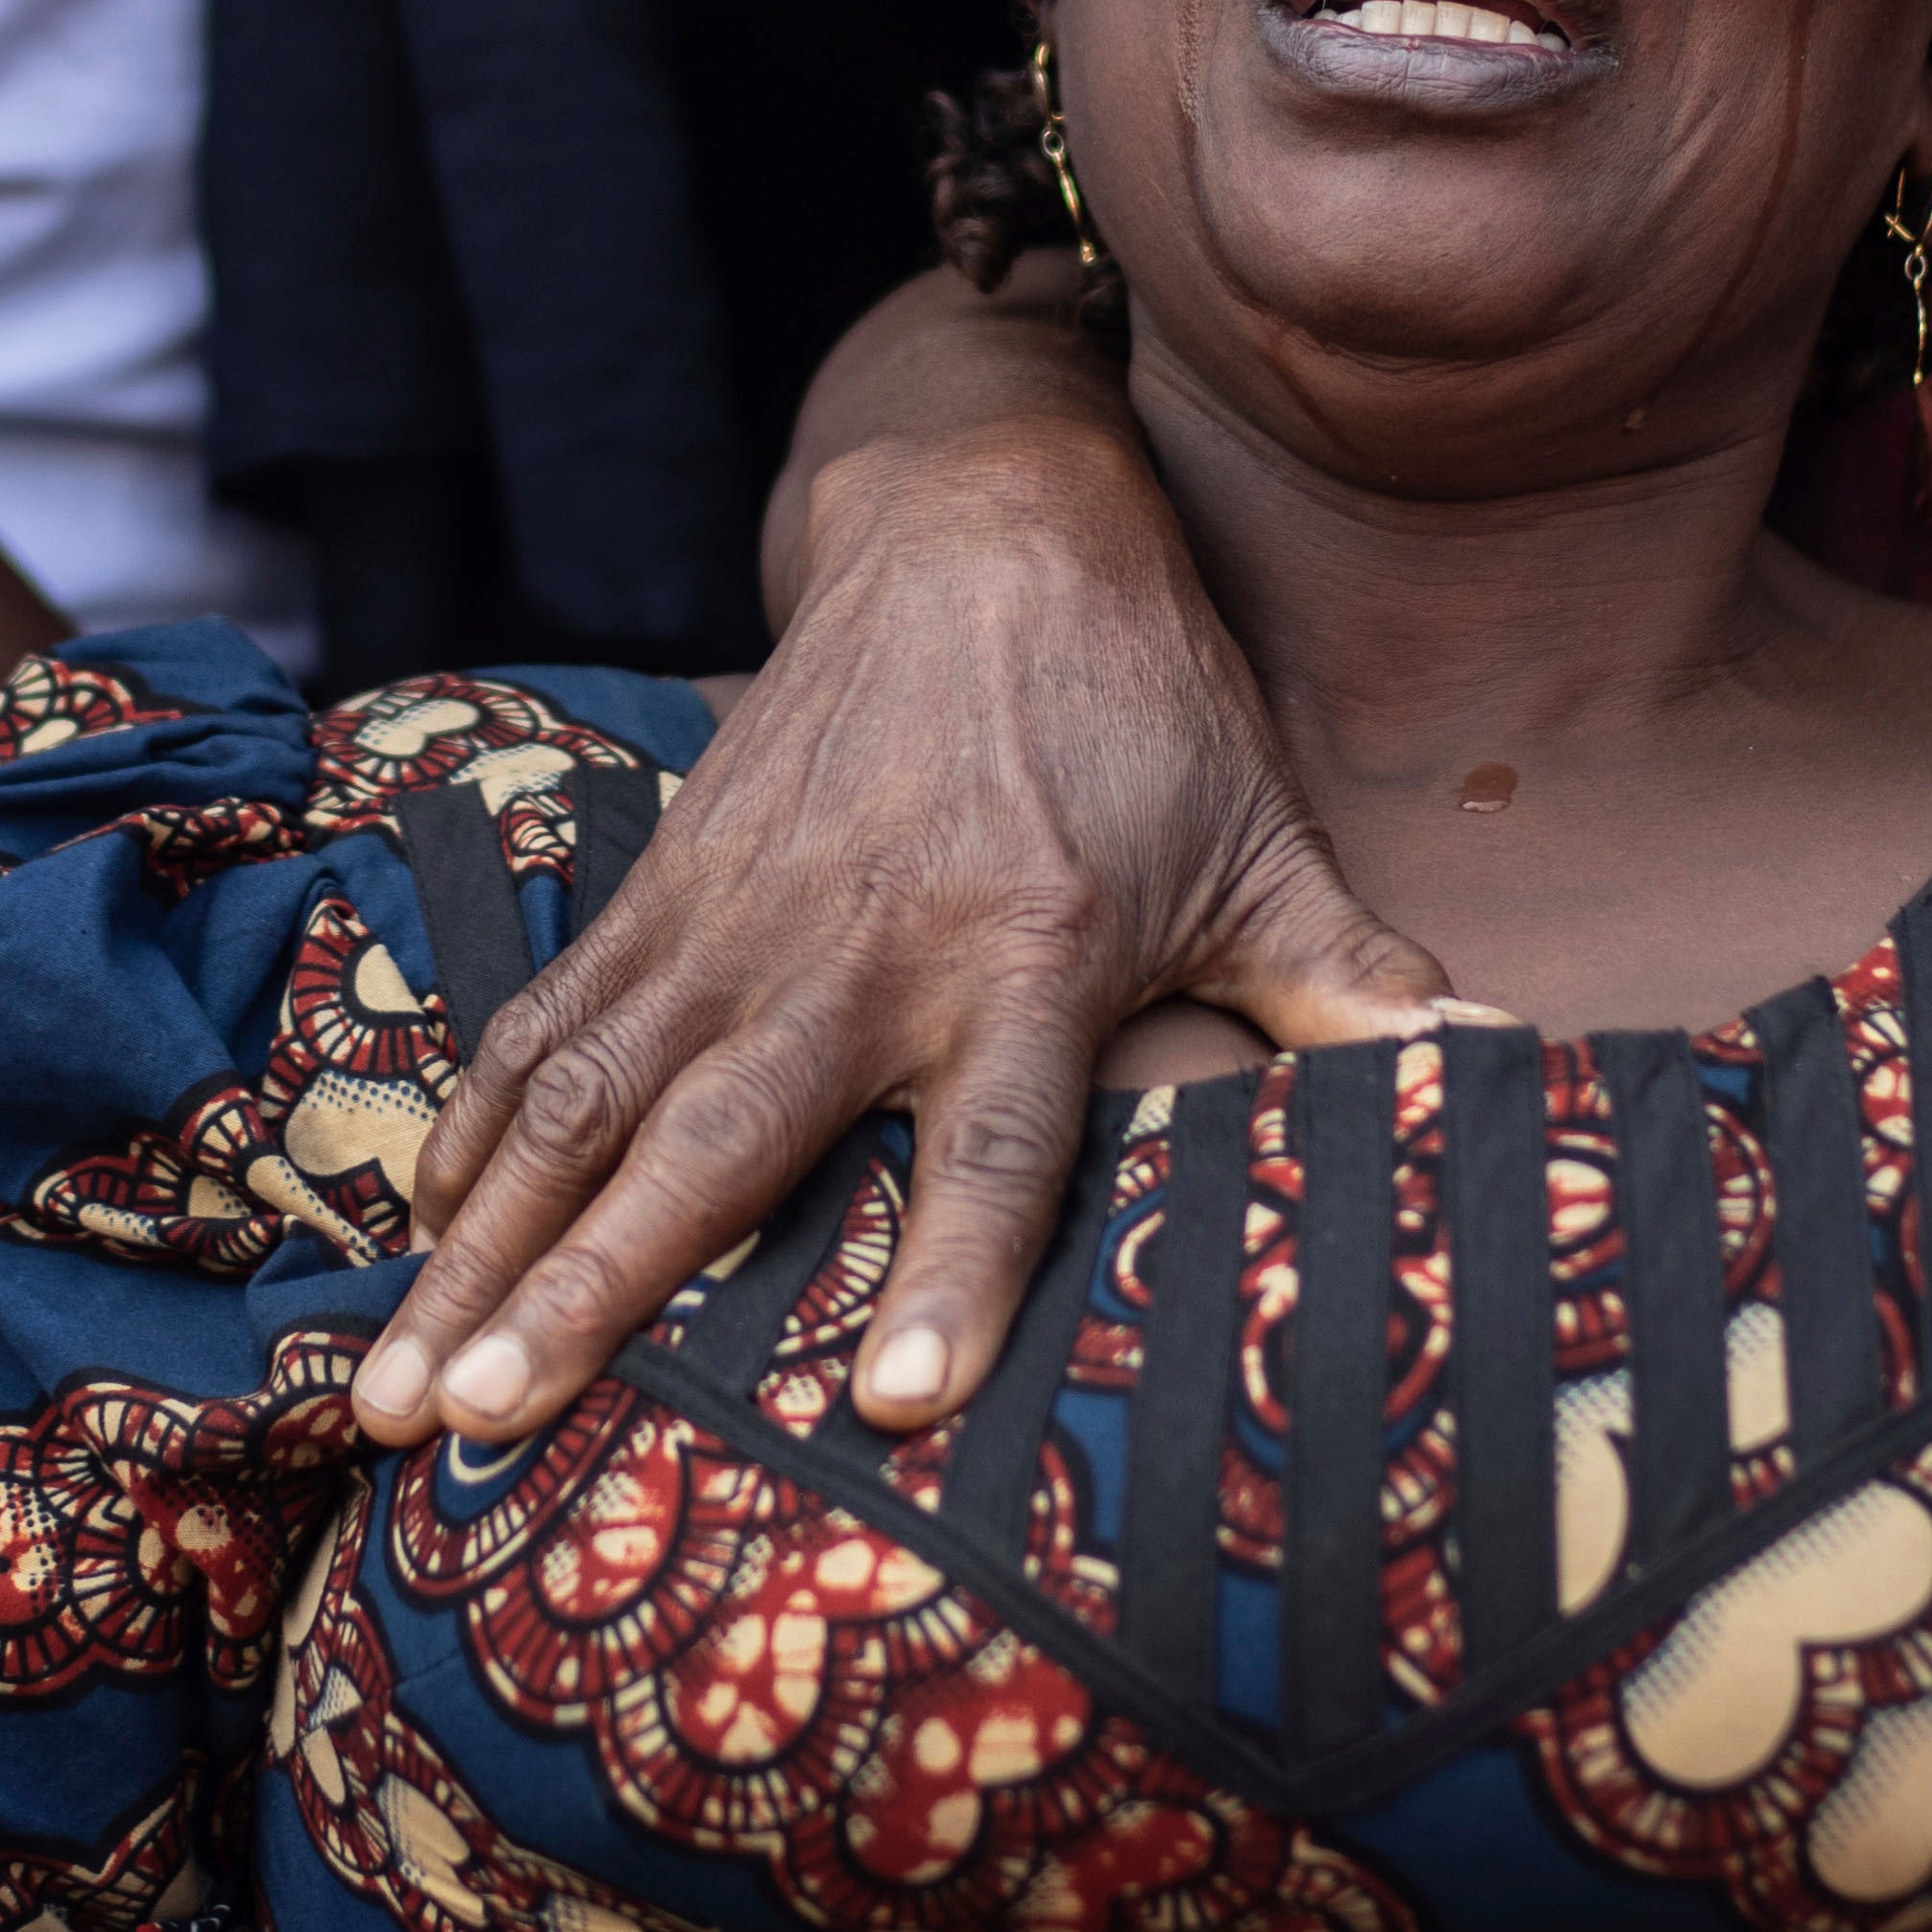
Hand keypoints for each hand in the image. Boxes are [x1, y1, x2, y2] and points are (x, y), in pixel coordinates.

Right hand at [351, 298, 1443, 1444]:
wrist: (990, 515)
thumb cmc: (1145, 711)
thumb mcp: (1262, 848)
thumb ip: (1359, 992)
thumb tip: (1529, 1066)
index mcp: (1029, 957)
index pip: (1000, 1146)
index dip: (957, 1272)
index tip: (892, 1402)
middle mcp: (864, 947)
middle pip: (719, 1143)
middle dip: (593, 1288)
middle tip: (490, 1416)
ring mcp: (740, 915)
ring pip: (591, 1101)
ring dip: (485, 1246)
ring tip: (402, 1386)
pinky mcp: (664, 882)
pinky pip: (551, 1026)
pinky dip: (472, 1135)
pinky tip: (409, 1246)